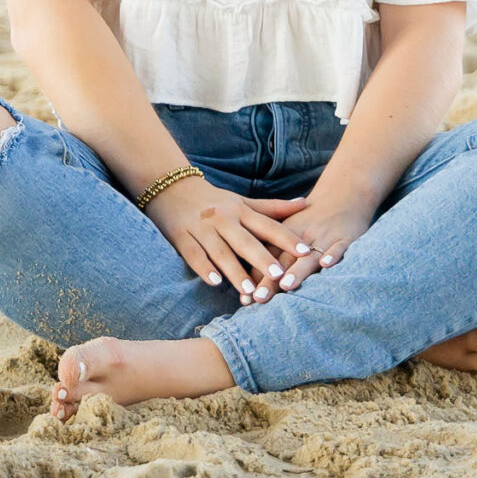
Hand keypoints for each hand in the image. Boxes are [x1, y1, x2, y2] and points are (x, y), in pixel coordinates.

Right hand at [143, 177, 304, 302]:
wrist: (171, 187)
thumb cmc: (214, 200)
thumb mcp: (243, 201)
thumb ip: (273, 207)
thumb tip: (305, 203)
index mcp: (241, 210)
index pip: (267, 225)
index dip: (286, 238)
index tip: (304, 251)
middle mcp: (223, 219)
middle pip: (246, 241)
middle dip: (263, 259)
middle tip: (280, 276)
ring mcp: (202, 229)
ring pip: (221, 252)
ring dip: (235, 271)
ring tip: (250, 290)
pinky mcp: (182, 238)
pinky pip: (194, 255)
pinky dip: (204, 268)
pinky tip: (214, 282)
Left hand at [252, 192, 374, 294]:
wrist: (345, 193)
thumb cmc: (311, 218)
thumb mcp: (288, 229)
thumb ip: (271, 251)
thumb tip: (249, 284)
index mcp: (283, 234)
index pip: (267, 258)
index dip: (255, 277)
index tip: (244, 299)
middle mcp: (301, 237)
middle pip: (284, 260)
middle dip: (271, 280)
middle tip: (258, 298)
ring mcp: (324, 237)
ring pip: (308, 256)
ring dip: (297, 271)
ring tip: (286, 286)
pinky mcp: (345, 237)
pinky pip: (339, 246)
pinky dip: (333, 254)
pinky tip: (326, 264)